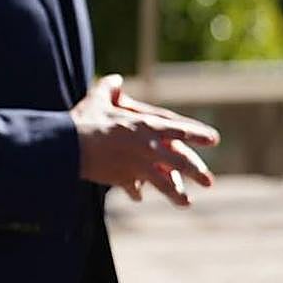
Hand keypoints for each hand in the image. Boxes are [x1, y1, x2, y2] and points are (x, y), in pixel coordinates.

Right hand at [71, 74, 217, 206]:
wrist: (69, 146)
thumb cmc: (84, 120)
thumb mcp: (97, 99)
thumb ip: (109, 88)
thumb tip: (116, 79)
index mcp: (146, 125)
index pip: (179, 129)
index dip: (197, 134)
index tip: (214, 139)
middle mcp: (148, 146)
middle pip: (181, 161)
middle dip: (197, 172)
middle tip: (209, 182)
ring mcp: (138, 165)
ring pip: (165, 183)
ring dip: (176, 194)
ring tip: (185, 203)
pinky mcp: (124, 179)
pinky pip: (134, 188)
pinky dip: (136, 192)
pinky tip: (138, 198)